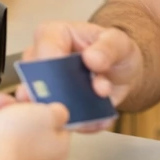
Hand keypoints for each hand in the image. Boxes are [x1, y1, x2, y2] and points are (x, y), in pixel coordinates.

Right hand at [0, 21, 141, 130]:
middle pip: (35, 81)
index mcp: (53, 35)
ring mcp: (46, 86)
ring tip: (94, 117)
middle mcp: (42, 60)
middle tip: (76, 107)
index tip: (69, 82)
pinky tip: (99, 121)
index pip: (44, 49)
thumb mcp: (119, 43)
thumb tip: (92, 59)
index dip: (53, 67)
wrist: (124, 71)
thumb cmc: (115, 49)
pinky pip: (62, 120)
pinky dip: (82, 125)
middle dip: (56, 96)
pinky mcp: (56, 107)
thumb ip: (108, 48)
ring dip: (69, 114)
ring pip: (44, 104)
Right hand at [0, 101, 70, 159]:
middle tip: (15, 95)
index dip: (47, 105)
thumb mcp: (47, 114)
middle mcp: (40, 159)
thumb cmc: (19, 137)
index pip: (59, 124)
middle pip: (34, 124)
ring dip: (3, 112)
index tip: (36, 94)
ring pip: (14, 129)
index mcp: (58, 149)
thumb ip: (58, 112)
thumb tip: (58, 114)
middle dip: (22, 105)